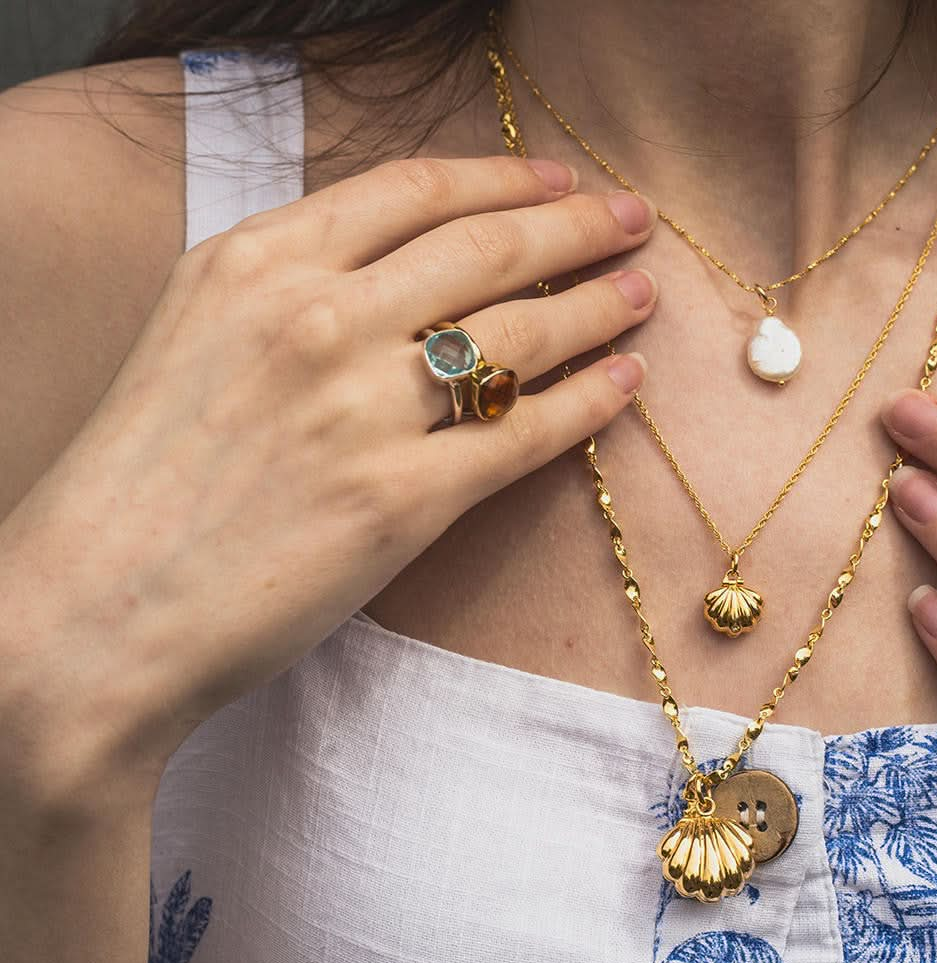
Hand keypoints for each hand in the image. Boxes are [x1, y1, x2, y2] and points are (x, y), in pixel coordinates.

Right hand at [0, 155, 659, 806]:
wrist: (96, 611)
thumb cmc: (138, 481)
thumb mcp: (195, 336)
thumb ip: (292, 287)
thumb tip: (404, 270)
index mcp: (258, 263)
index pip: (416, 190)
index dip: (506, 177)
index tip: (557, 181)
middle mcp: (317, 318)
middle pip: (487, 248)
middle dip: (576, 225)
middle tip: (632, 219)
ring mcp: (363, 410)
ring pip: (519, 332)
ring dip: (598, 304)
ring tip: (641, 294)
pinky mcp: (401, 502)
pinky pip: (524, 433)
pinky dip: (590, 401)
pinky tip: (625, 381)